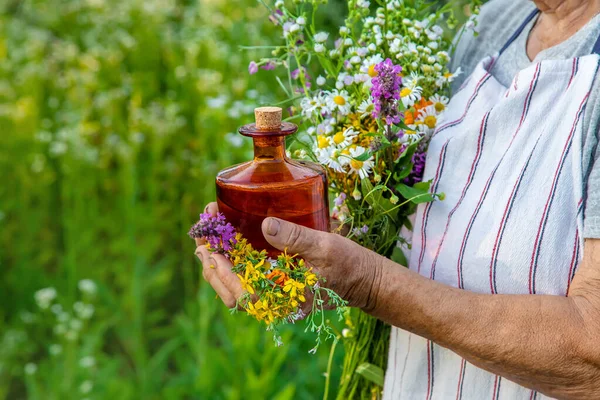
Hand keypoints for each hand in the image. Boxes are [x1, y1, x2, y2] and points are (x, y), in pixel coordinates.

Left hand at [194, 202, 383, 310]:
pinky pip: (247, 278)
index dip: (218, 267)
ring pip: (235, 286)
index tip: (208, 240)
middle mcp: (273, 302)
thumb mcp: (324, 247)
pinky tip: (230, 239)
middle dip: (211, 261)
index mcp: (282, 299)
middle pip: (229, 290)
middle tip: (202, 231)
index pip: (238, 291)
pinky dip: (233, 260)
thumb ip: (295, 238)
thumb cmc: (349, 265)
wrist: (366, 280)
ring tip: (209, 232)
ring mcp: (274, 295)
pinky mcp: (277, 286)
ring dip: (219, 260)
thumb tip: (265, 225)